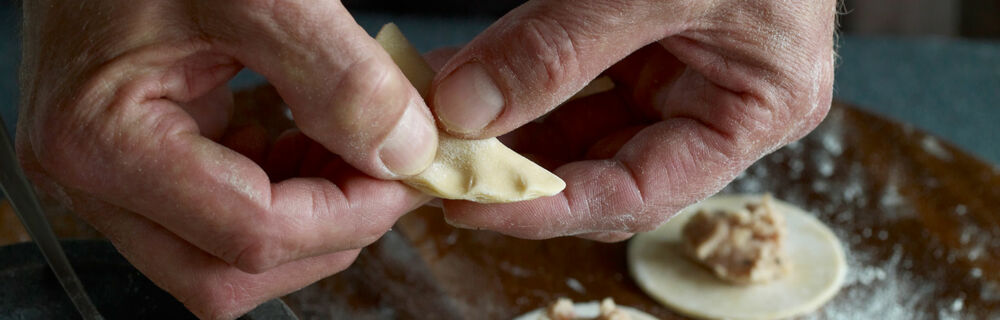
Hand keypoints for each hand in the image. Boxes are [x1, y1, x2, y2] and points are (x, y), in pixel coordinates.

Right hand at [19, 1, 437, 317]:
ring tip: (361, 151)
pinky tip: (319, 142)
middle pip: (228, 273)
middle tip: (392, 175)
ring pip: (225, 256)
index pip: (250, 233)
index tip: (411, 173)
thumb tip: (405, 152)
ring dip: (310, 219)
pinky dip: (285, 191)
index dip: (349, 215)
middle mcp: (91, 177)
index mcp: (102, 140)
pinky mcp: (136, 159)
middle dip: (328, 234)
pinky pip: (220, 212)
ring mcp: (110, 175)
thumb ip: (337, 75)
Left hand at [432, 0, 836, 240]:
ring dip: (508, 128)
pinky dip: (518, 82)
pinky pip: (572, 77)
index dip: (549, 208)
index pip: (640, 193)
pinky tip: (464, 81)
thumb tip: (464, 108)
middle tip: (441, 167)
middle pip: (604, 168)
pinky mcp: (643, 38)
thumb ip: (557, 48)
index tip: (469, 205)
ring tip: (439, 122)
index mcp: (758, 109)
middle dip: (519, 168)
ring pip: (579, 126)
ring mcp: (680, 69)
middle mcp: (718, 102)